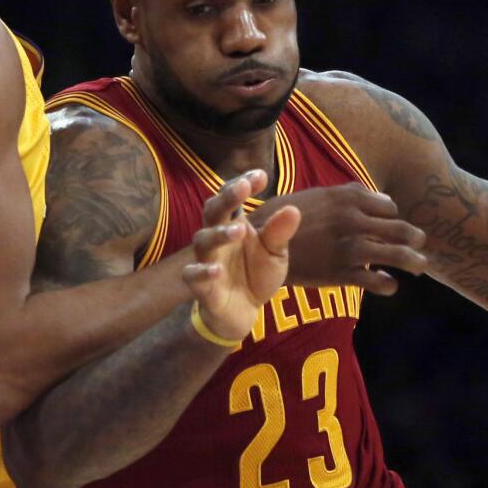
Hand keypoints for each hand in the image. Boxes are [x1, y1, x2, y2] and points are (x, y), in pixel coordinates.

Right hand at [183, 170, 300, 341]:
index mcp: (234, 223)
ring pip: (203, 240)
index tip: (261, 175)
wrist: (243, 313)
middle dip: (227, 197)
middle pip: (214, 210)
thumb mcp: (275, 254)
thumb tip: (293, 209)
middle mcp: (217, 237)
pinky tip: (216, 269)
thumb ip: (279, 233)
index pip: (233, 197)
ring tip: (239, 230)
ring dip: (219, 233)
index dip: (243, 183)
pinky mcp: (202, 287)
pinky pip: (193, 276)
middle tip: (243, 187)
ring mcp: (207, 260)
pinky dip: (202, 272)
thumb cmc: (256, 275)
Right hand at [252, 183, 427, 295]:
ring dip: (413, 262)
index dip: (392, 217)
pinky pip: (378, 281)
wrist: (260, 243)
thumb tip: (373, 196)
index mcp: (349, 198)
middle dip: (415, 238)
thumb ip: (346, 195)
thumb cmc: (287, 217)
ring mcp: (350, 248)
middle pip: (401, 229)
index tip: (390, 225)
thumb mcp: (317, 196)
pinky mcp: (342, 273)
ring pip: (398, 255)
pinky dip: (388, 284)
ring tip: (420, 266)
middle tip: (421, 243)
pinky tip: (389, 284)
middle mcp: (354, 221)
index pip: (390, 208)